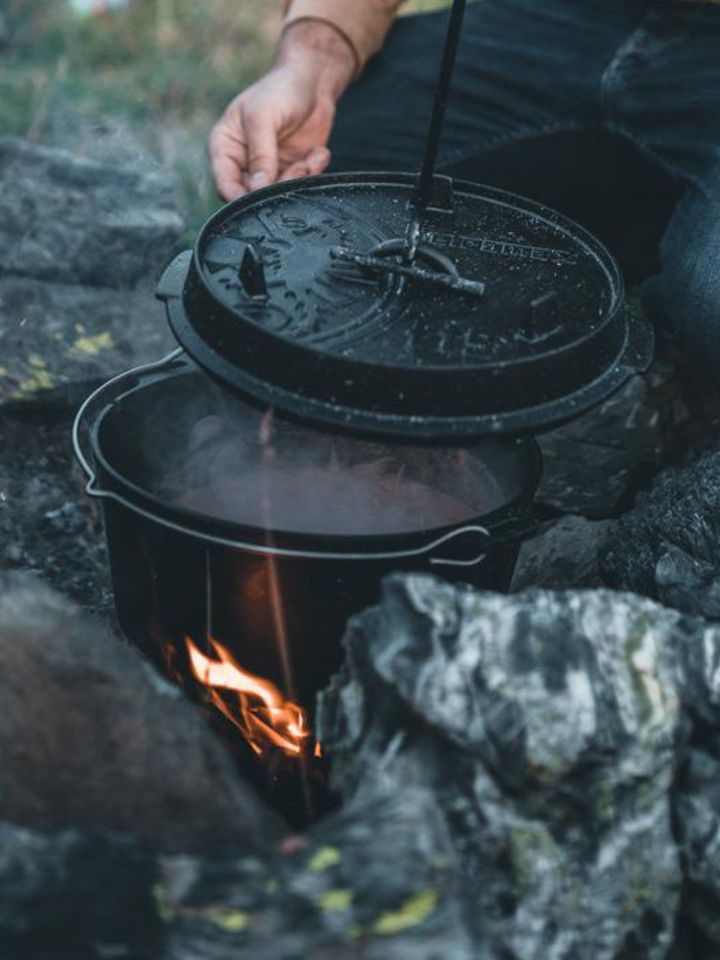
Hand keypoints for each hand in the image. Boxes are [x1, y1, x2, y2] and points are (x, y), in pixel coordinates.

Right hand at [209, 21, 356, 199]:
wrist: (314, 80)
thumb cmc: (281, 90)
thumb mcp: (263, 117)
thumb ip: (260, 155)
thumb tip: (258, 188)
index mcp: (225, 147)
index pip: (224, 186)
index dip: (241, 199)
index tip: (263, 198)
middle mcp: (244, 162)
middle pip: (253, 196)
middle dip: (277, 188)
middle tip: (297, 169)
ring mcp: (269, 168)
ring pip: (278, 194)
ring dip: (298, 180)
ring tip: (309, 159)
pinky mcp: (291, 169)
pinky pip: (299, 186)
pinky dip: (313, 173)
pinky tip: (318, 153)